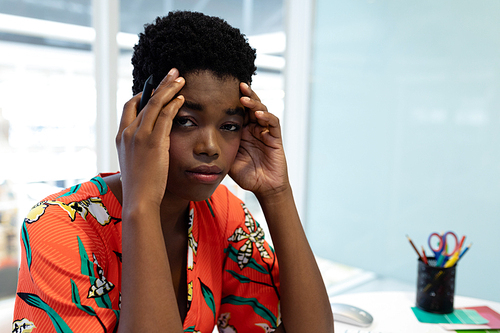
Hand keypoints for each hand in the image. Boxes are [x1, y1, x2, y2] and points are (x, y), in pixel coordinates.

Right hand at [116, 69, 184, 207]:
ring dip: (169, 88)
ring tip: (180, 79)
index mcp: (121, 136)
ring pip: (155, 104)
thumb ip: (140, 148)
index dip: (143, 95)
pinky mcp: (153, 141)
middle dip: (159, 84)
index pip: (130, 106)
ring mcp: (139, 136)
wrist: (139, 199)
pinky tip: (182, 98)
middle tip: (172, 72)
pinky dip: (174, 104)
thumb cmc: (141, 185)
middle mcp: (128, 132)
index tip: (156, 89)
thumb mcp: (135, 162)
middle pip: (144, 100)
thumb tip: (151, 143)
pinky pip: (165, 116)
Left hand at [229, 83, 288, 197]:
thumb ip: (218, 147)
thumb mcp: (227, 158)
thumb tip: (199, 139)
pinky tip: (258, 114)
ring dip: (254, 103)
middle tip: (237, 85)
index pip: (238, 110)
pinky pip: (272, 123)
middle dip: (245, 95)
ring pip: (262, 110)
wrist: (263, 188)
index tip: (222, 90)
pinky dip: (266, 117)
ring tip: (244, 98)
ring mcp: (265, 132)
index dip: (232, 100)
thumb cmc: (246, 174)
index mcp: (242, 131)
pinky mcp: (275, 138)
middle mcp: (254, 128)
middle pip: (251, 106)